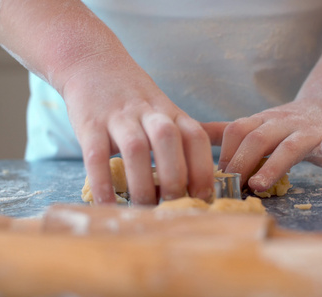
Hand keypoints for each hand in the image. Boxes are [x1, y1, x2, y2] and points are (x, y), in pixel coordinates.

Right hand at [61, 52, 213, 204]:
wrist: (92, 63)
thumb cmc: (135, 96)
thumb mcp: (168, 109)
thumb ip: (195, 131)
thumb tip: (231, 142)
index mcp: (171, 113)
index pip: (195, 137)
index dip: (203, 168)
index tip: (204, 197)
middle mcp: (148, 113)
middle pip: (168, 140)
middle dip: (174, 177)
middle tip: (173, 206)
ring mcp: (118, 117)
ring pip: (135, 149)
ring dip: (142, 183)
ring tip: (144, 209)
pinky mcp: (90, 124)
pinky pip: (96, 156)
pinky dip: (102, 183)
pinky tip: (107, 204)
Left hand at [207, 99, 321, 192]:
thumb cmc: (288, 125)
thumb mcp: (258, 125)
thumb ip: (229, 132)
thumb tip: (192, 132)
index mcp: (262, 121)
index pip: (237, 131)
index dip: (226, 153)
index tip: (214, 177)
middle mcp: (283, 123)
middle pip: (258, 139)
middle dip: (241, 164)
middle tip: (230, 188)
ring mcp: (309, 130)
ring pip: (290, 146)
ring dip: (274, 166)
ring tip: (259, 185)